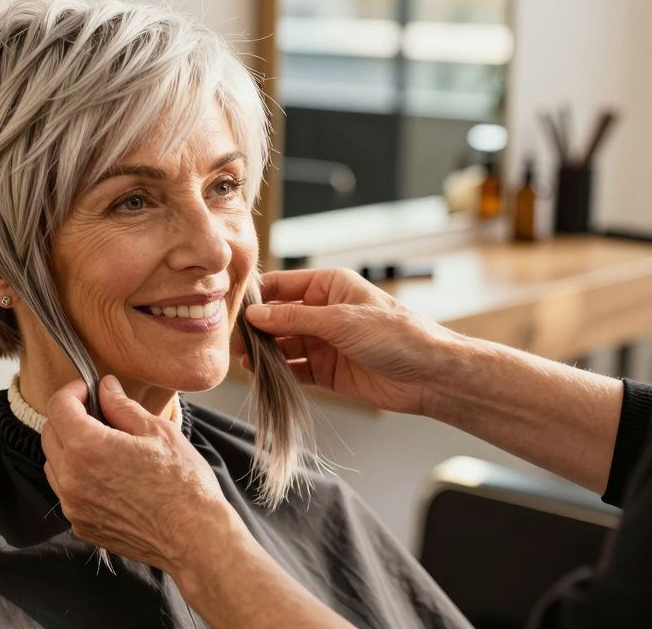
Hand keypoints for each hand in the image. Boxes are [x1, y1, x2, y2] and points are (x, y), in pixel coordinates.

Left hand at [40, 376, 234, 573]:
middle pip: (50, 433)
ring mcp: (73, 506)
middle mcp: (71, 478)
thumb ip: (122, 405)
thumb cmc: (182, 483)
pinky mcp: (81, 525)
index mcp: (87, 448)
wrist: (194, 537)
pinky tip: (107, 476)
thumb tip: (105, 387)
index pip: (58, 406)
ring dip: (69, 448)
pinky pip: (66, 492)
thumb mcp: (156, 431)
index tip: (90, 390)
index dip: (73, 390)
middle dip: (69, 417)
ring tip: (103, 446)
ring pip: (53, 464)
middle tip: (98, 414)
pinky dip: (77, 477)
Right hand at [231, 267, 464, 415]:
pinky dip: (277, 371)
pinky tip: (262, 374)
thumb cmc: (397, 335)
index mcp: (329, 286)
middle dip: (256, 328)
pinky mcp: (326, 370)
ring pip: (282, 344)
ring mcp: (324, 342)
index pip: (282, 286)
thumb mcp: (342, 320)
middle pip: (277, 317)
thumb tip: (256, 315)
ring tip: (245, 359)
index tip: (233, 308)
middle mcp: (323, 312)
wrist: (430, 376)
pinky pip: (294, 368)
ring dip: (264, 351)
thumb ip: (295, 319)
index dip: (258, 296)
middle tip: (235, 340)